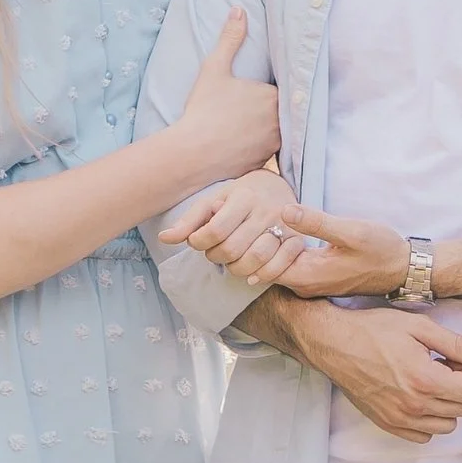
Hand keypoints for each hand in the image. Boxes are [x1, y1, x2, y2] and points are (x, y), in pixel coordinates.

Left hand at [162, 168, 314, 289]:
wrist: (278, 186)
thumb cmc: (239, 196)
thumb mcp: (214, 200)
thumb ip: (190, 221)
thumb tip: (164, 238)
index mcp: (243, 196)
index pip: (215, 230)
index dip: (200, 243)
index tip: (197, 242)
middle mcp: (265, 210)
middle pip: (232, 249)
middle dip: (216, 257)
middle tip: (214, 253)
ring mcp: (284, 226)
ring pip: (255, 260)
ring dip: (236, 269)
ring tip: (232, 262)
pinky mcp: (297, 240)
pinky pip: (279, 267)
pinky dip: (263, 276)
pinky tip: (251, 276)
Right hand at [173, 12, 279, 182]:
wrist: (193, 153)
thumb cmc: (204, 109)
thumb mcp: (215, 68)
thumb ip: (230, 39)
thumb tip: (239, 10)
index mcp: (273, 96)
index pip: (285, 88)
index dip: (277, 87)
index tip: (265, 87)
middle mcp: (281, 121)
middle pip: (285, 110)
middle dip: (274, 107)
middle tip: (255, 105)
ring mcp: (275, 145)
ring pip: (279, 131)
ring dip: (270, 127)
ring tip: (251, 123)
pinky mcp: (266, 163)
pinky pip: (270, 151)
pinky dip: (261, 146)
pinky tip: (246, 142)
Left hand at [262, 202, 409, 298]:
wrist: (402, 268)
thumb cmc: (380, 250)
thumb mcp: (351, 232)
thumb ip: (317, 223)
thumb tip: (284, 210)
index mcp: (308, 276)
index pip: (265, 266)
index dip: (261, 243)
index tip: (267, 221)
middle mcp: (305, 285)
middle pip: (268, 267)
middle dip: (264, 243)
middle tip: (267, 216)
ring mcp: (311, 283)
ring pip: (279, 265)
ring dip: (276, 245)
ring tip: (277, 220)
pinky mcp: (318, 277)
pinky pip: (292, 265)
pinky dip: (287, 249)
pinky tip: (292, 230)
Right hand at [298, 304, 461, 442]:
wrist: (334, 343)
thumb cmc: (373, 330)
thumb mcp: (419, 327)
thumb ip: (456, 343)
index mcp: (425, 379)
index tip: (454, 357)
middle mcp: (414, 405)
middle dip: (461, 386)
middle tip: (443, 365)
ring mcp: (400, 419)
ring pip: (446, 426)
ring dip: (447, 404)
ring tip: (430, 379)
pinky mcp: (388, 424)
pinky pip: (423, 436)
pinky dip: (428, 420)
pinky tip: (417, 395)